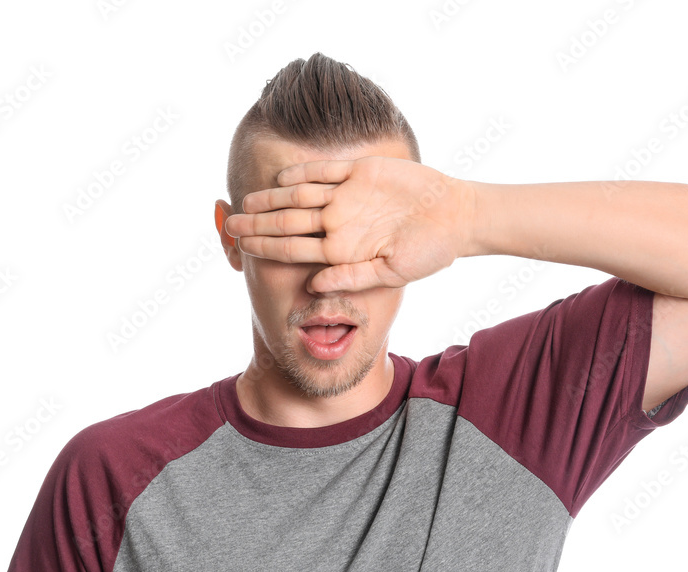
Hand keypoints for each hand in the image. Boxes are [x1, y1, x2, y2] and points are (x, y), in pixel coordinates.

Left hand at [224, 156, 473, 293]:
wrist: (456, 217)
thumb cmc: (428, 252)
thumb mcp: (392, 273)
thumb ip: (352, 278)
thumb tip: (313, 284)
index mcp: (341, 250)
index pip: (293, 248)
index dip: (264, 246)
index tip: (239, 247)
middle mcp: (338, 222)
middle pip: (288, 221)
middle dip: (258, 222)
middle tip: (230, 223)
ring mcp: (347, 196)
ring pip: (299, 195)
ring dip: (271, 197)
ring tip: (245, 199)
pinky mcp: (361, 172)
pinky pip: (324, 171)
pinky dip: (302, 173)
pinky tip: (280, 177)